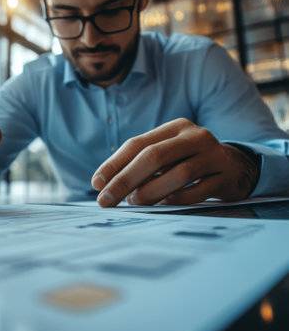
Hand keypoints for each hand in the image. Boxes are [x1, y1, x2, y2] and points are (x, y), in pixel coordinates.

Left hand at [91, 118, 258, 206]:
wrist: (235, 166)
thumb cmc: (188, 160)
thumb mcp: (166, 154)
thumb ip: (140, 164)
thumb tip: (105, 186)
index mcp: (175, 127)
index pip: (137, 144)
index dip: (113, 164)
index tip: (96, 184)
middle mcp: (195, 136)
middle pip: (153, 157)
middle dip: (125, 180)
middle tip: (106, 201)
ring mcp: (213, 155)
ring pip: (177, 175)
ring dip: (150, 192)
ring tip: (135, 202)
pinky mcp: (226, 176)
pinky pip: (197, 192)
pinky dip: (176, 200)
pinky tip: (165, 203)